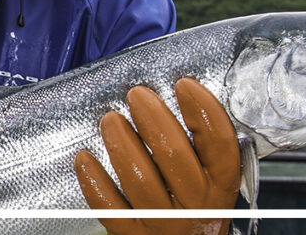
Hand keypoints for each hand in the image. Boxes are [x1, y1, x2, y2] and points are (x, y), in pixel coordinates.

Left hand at [74, 78, 239, 234]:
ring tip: (110, 120)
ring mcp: (163, 222)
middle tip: (137, 96)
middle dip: (152, 118)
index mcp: (220, 187)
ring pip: (140, 178)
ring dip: (121, 143)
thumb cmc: (194, 211)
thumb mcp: (210, 183)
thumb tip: (180, 97)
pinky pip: (109, 207)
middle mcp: (195, 206)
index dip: (203, 110)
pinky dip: (94, 180)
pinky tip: (85, 158)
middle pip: (174, 155)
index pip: (219, 144)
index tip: (184, 85)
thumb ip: (200, 149)